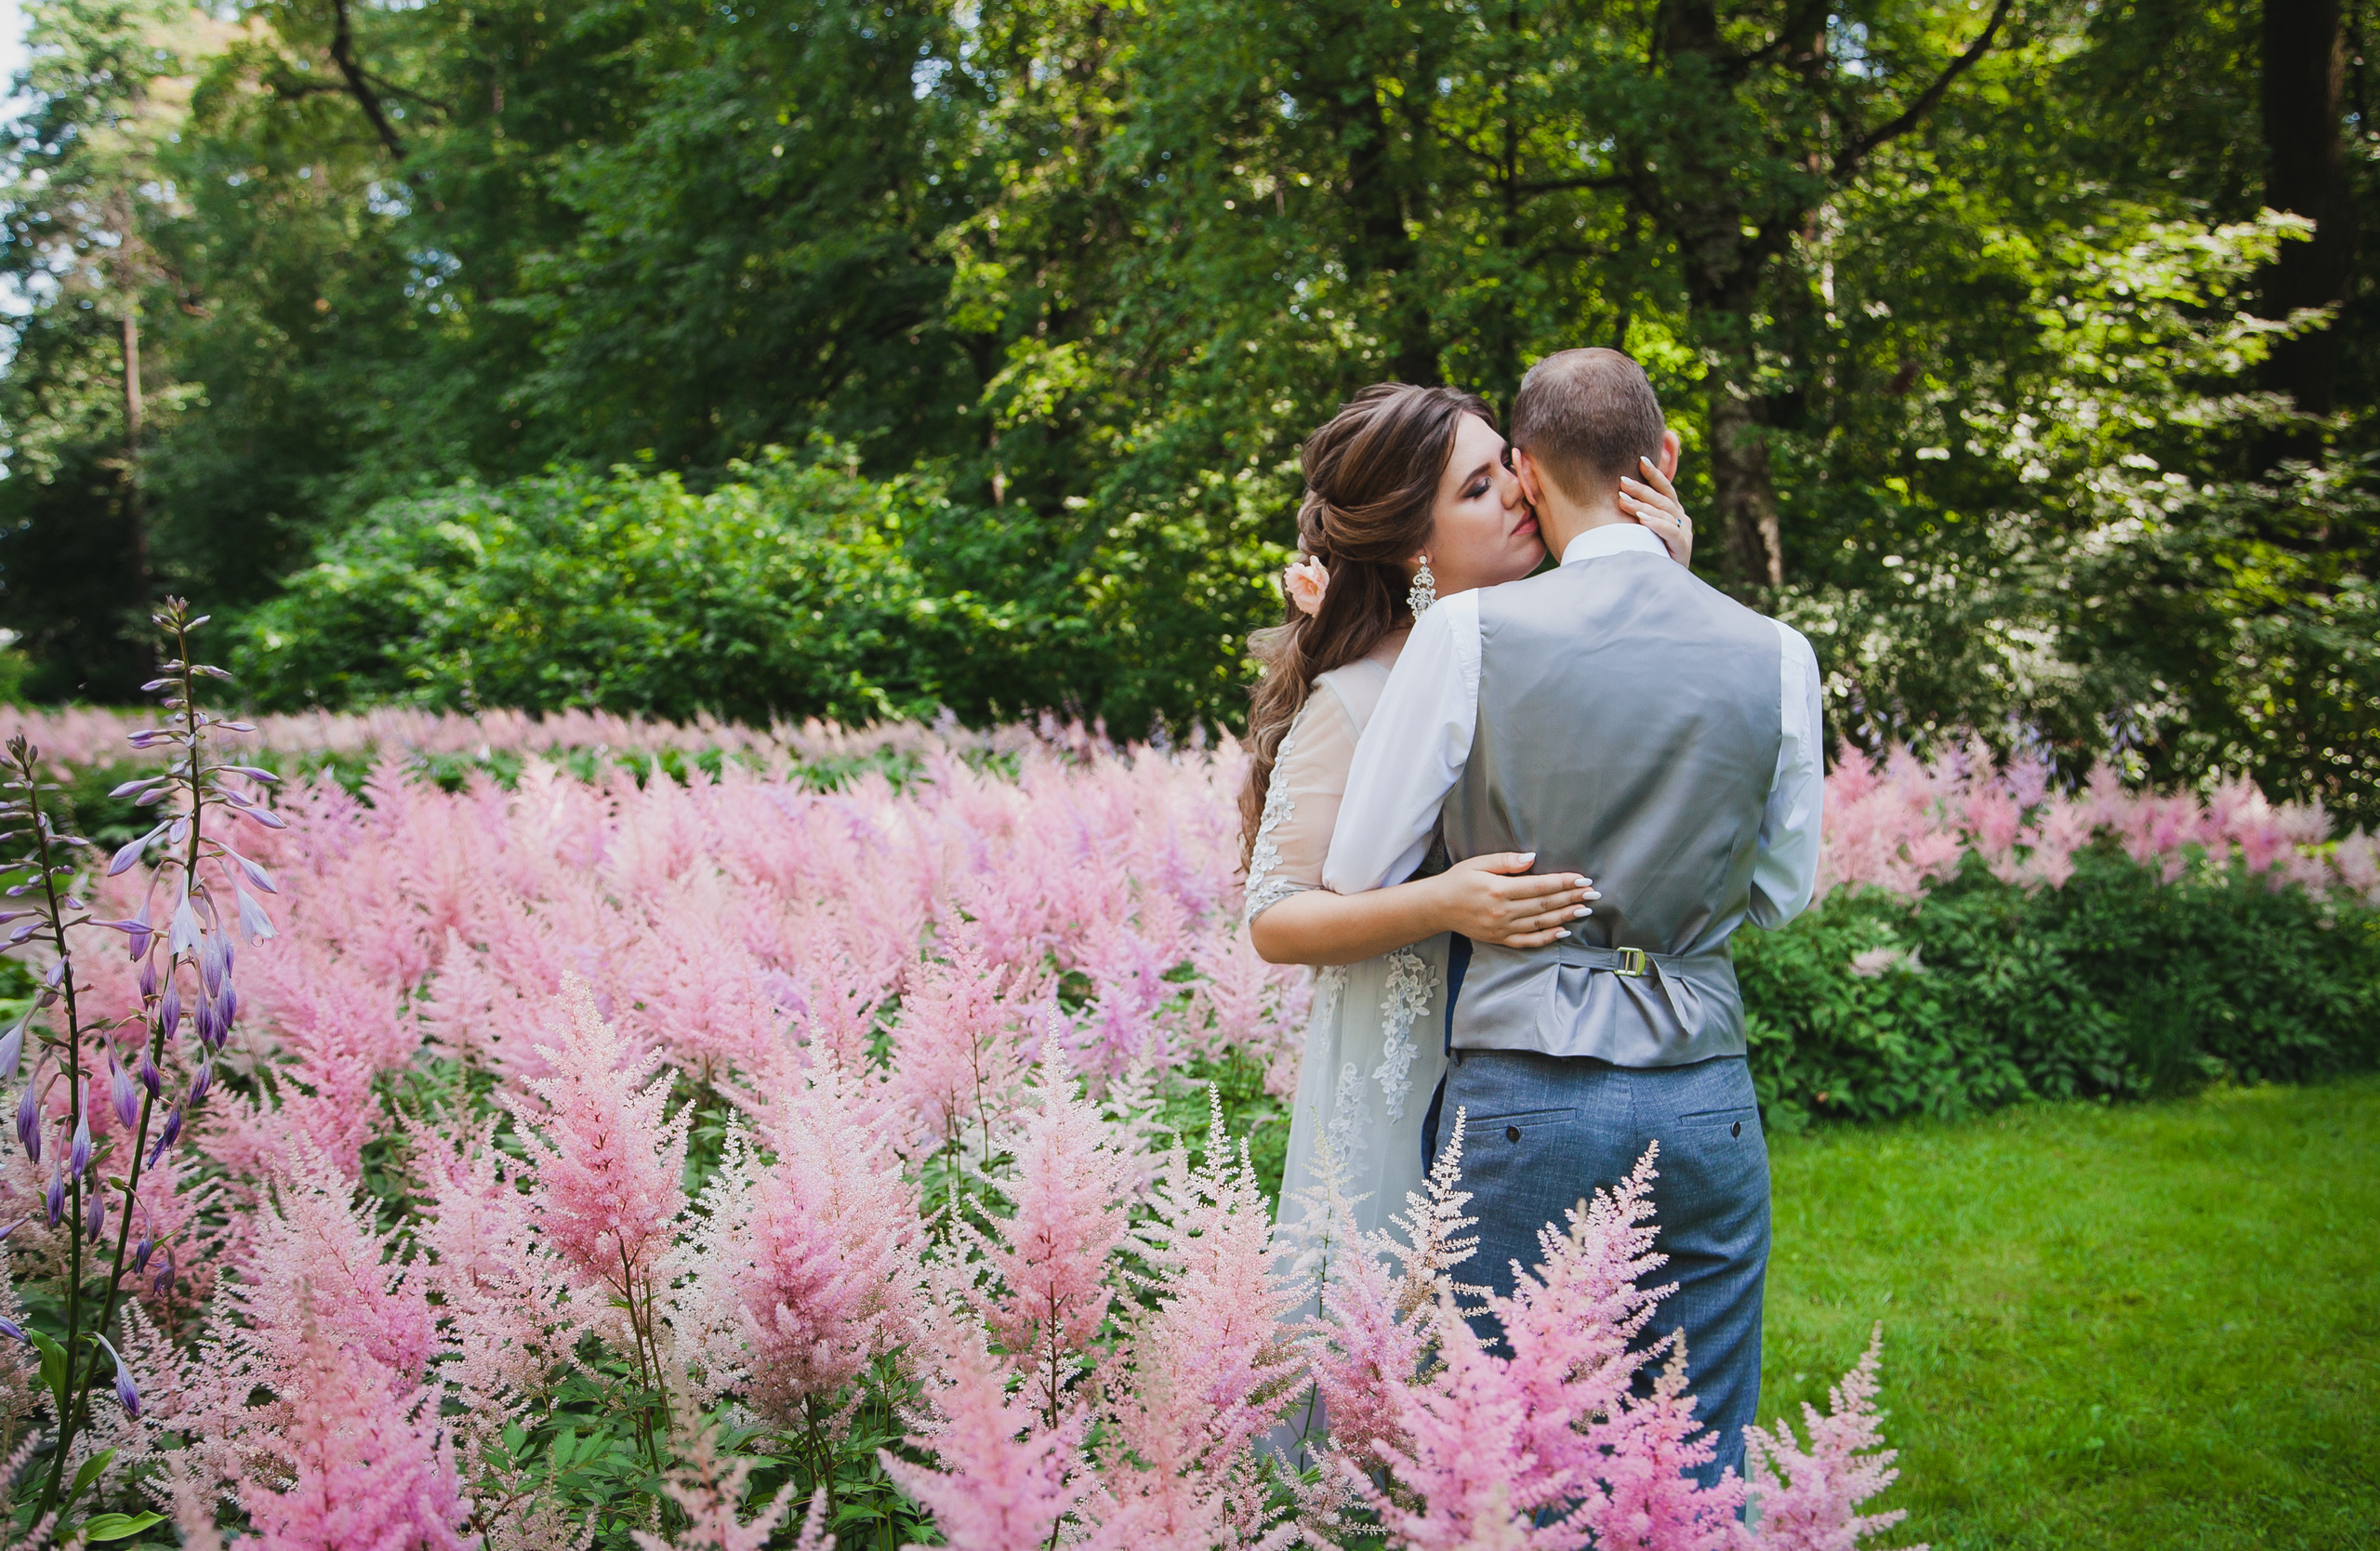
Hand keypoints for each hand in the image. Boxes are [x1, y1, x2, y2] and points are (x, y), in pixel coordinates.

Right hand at [1427, 852, 1598, 947]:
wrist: (1437, 907)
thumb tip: (1532, 858)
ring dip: (1565, 916)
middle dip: (1571, 898)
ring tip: (1584, 910)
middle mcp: (1502, 911)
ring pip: (1540, 923)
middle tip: (1593, 894)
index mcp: (1498, 890)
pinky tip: (1563, 931)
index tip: (1582, 880)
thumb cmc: (1458, 881)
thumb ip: (1506, 861)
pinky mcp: (1500, 939)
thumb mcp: (1478, 863)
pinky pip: (1528, 940)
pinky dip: (1547, 937)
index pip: (1539, 887)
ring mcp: (1502, 928)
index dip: (1563, 883)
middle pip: (1544, 905)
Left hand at [1618, 456, 1693, 567]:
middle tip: (1621, 481)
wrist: (1661, 586)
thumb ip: (1635, 514)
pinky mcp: (1683, 548)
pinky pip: (1669, 532)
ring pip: (1664, 513)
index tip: (1641, 459)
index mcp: (1673, 512)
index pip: (1665, 488)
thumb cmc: (1646, 556)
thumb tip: (1613, 495)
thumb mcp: (1640, 532)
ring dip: (1642, 505)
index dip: (1654, 473)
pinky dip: (1656, 524)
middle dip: (1641, 488)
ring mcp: (1684, 533)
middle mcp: (1681, 520)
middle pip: (1662, 498)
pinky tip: (1641, 520)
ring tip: (1622, 499)